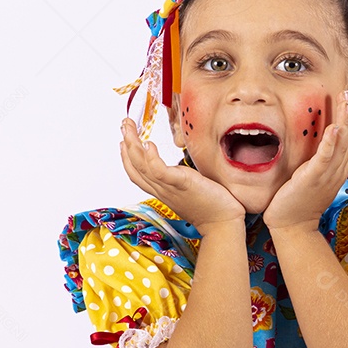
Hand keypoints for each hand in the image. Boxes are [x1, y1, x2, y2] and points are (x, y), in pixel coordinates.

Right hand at [119, 118, 244, 234]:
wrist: (223, 222)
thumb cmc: (211, 205)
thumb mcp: (189, 188)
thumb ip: (181, 178)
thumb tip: (182, 168)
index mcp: (163, 189)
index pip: (137, 173)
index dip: (127, 156)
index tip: (124, 140)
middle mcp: (161, 189)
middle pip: (135, 166)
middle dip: (126, 143)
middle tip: (124, 124)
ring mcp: (170, 187)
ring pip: (142, 166)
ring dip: (132, 145)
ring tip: (129, 127)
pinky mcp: (181, 184)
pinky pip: (160, 171)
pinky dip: (151, 158)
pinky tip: (149, 144)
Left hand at [263, 90, 347, 232]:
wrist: (292, 226)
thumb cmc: (299, 203)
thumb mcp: (314, 180)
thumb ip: (320, 165)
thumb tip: (321, 150)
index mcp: (338, 171)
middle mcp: (337, 171)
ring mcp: (327, 175)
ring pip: (341, 144)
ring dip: (345, 120)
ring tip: (346, 101)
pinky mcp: (313, 177)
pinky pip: (325, 157)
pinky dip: (332, 142)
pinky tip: (335, 128)